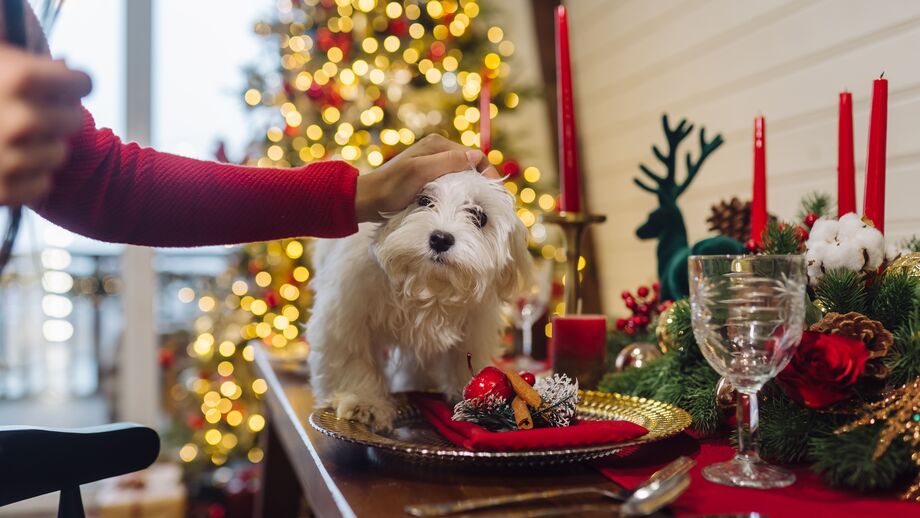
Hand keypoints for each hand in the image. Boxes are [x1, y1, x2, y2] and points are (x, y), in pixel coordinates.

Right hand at [0, 45, 91, 204]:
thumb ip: (23, 66)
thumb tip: (64, 73)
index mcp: (16, 79)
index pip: (78, 82)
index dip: (77, 82)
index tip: (73, 83)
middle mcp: (18, 121)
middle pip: (73, 119)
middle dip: (60, 113)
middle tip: (41, 109)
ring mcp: (9, 159)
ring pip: (58, 153)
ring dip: (41, 146)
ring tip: (12, 137)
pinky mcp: (1, 191)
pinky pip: (41, 184)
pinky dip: (28, 176)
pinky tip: (5, 162)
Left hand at [355, 134, 499, 221]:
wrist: (367, 200)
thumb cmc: (391, 188)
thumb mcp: (420, 173)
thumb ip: (447, 162)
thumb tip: (476, 157)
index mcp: (437, 145)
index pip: (474, 155)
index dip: (488, 172)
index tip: (495, 192)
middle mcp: (437, 150)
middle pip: (470, 165)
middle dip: (482, 181)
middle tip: (491, 202)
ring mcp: (432, 164)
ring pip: (462, 175)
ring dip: (472, 188)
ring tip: (480, 205)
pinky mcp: (428, 177)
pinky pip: (452, 182)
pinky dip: (460, 192)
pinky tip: (463, 205)